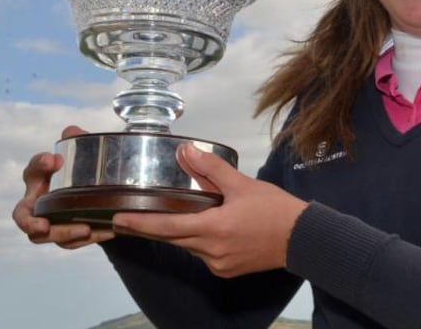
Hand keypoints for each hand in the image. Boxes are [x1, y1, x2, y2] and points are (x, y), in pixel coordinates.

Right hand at [11, 126, 115, 248]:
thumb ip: (76, 141)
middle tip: (44, 225)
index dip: (38, 165)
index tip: (51, 160)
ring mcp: (51, 224)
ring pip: (50, 237)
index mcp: (39, 180)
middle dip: (33, 224)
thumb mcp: (79, 154)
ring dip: (66, 235)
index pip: (32, 170)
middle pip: (26, 220)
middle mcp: (38, 205)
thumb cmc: (78, 170)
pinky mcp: (68, 237)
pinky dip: (91, 238)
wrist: (93, 190)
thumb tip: (72, 132)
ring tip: (87, 229)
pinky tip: (107, 231)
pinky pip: (74, 242)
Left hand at [112, 143, 308, 277]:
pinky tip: (206, 227)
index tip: (118, 219)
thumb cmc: (275, 210)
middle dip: (148, 228)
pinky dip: (198, 240)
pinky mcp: (226, 269)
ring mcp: (218, 263)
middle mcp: (211, 251)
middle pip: (171, 238)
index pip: (167, 226)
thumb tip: (186, 151)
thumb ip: (211, 169)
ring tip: (168, 215)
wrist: (302, 239)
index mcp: (213, 228)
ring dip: (177, 232)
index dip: (140, 222)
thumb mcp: (243, 184)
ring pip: (188, 245)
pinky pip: (203, 254)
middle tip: (124, 220)